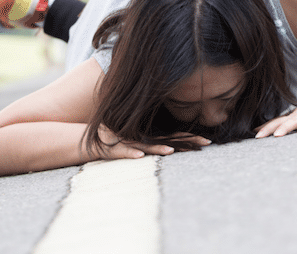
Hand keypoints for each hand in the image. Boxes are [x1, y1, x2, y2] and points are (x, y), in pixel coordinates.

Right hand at [90, 126, 210, 159]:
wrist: (89, 142)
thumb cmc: (116, 144)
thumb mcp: (136, 146)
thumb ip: (152, 148)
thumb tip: (171, 151)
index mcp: (149, 140)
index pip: (174, 138)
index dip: (190, 139)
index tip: (207, 141)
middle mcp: (142, 140)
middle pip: (166, 141)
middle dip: (186, 143)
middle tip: (205, 143)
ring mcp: (128, 144)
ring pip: (145, 147)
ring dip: (158, 150)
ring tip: (170, 152)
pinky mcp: (114, 149)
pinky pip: (123, 152)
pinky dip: (130, 154)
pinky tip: (139, 157)